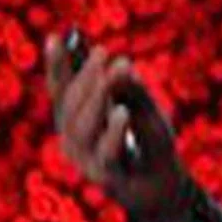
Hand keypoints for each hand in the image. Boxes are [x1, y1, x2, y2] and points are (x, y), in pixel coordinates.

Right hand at [44, 32, 184, 221]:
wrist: (165, 183)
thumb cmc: (150, 141)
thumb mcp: (144, 107)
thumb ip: (132, 88)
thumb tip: (119, 66)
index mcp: (76, 118)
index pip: (61, 89)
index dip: (56, 65)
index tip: (56, 38)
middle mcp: (73, 139)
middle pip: (70, 105)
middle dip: (86, 77)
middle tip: (103, 53)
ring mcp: (85, 161)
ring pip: (83, 128)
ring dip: (97, 99)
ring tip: (111, 75)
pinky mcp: (105, 179)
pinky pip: (106, 153)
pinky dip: (114, 132)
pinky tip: (123, 112)